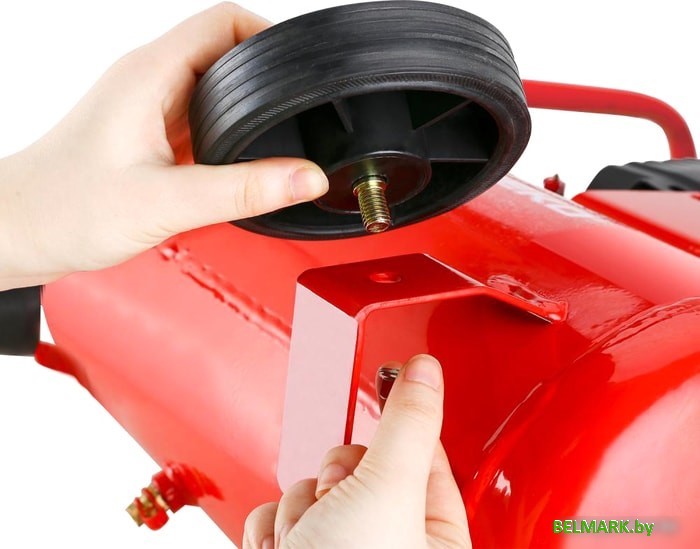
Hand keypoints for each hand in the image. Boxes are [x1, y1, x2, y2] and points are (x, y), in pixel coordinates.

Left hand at [0, 3, 327, 290]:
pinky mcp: (148, 132)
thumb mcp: (165, 202)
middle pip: (226, 50)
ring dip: (248, 107)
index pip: (224, 22)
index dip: (272, 36)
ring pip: (214, 85)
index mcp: (150, 75)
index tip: (303, 71)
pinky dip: (229, 132)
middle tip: (298, 112)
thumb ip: (241, 191)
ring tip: (273, 138)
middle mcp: (148, 81)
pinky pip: (201, 116)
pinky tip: (236, 163)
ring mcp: (147, 106)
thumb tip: (302, 178)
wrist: (18, 231)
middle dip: (269, 77)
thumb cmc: (65, 209)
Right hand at [243, 355, 470, 547]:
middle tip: (340, 501)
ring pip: (312, 488)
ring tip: (308, 543)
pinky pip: (277, 515)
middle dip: (336, 480)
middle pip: (357, 466)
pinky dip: (272, 531)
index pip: (423, 454)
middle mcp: (386, 545)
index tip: (388, 387)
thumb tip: (427, 369)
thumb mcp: (387, 492)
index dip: (399, 427)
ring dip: (301, 510)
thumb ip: (406, 425)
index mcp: (433, 538)